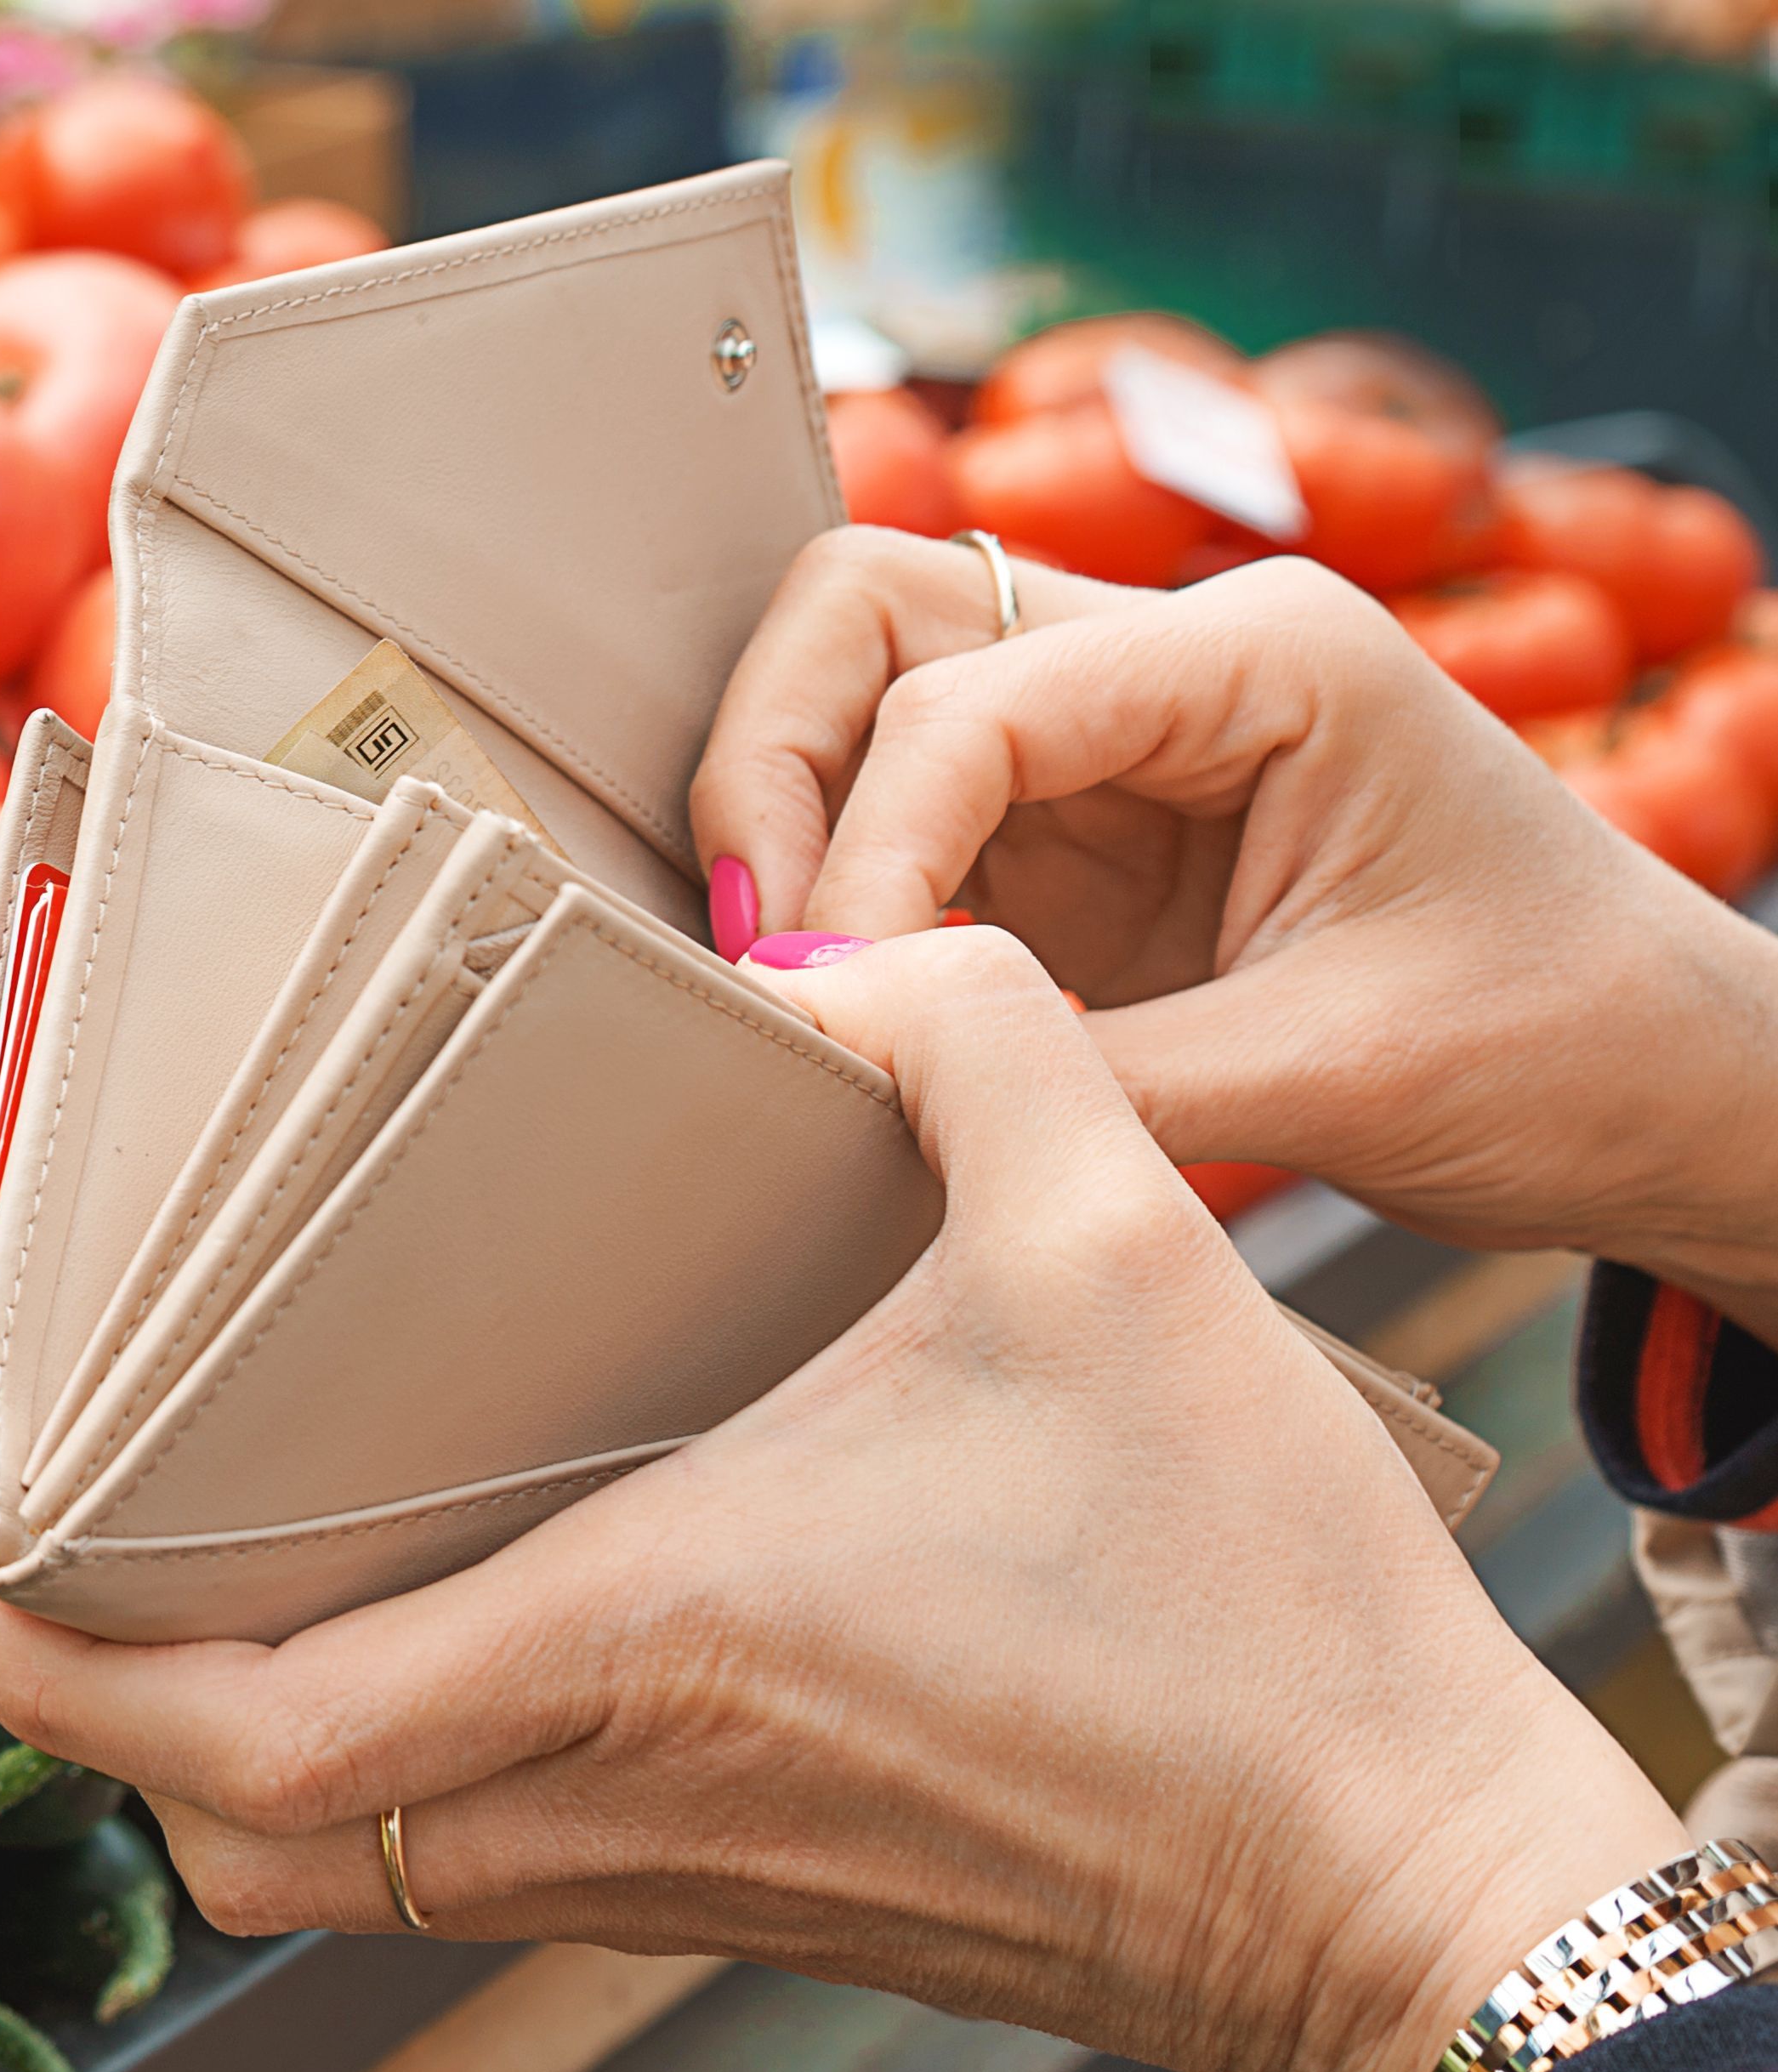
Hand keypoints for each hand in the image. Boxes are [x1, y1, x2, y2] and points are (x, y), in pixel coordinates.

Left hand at [0, 927, 1688, 2071]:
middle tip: (42, 1598)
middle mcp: (617, 1796)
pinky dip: (398, 1792)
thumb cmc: (1261, 1601)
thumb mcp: (1124, 1245)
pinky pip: (489, 1875)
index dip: (59, 1687)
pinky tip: (435, 1646)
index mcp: (641, 1644)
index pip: (251, 1731)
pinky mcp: (758, 1909)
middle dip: (114, 1743)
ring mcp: (679, 1882)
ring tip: (196, 1610)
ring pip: (359, 1881)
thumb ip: (966, 1043)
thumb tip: (844, 941)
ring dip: (248, 1770)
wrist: (1407, 1883)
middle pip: (253, 1845)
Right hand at [690, 529, 1777, 1334]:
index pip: (965, 697)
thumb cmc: (1568, 1048)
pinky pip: (901, 816)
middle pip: (868, 612)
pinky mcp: (1081, 834)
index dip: (862, 848)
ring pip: (858, 691)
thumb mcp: (1339, 1074)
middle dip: (778, 770)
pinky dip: (842, 894)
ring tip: (791, 980)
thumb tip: (862, 1064)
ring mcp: (1118, 737)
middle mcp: (1175, 656)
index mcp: (1270, 652)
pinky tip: (852, 1002)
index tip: (826, 998)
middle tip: (762, 952)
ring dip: (793, 820)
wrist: (1671, 1097)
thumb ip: (1089, 1067)